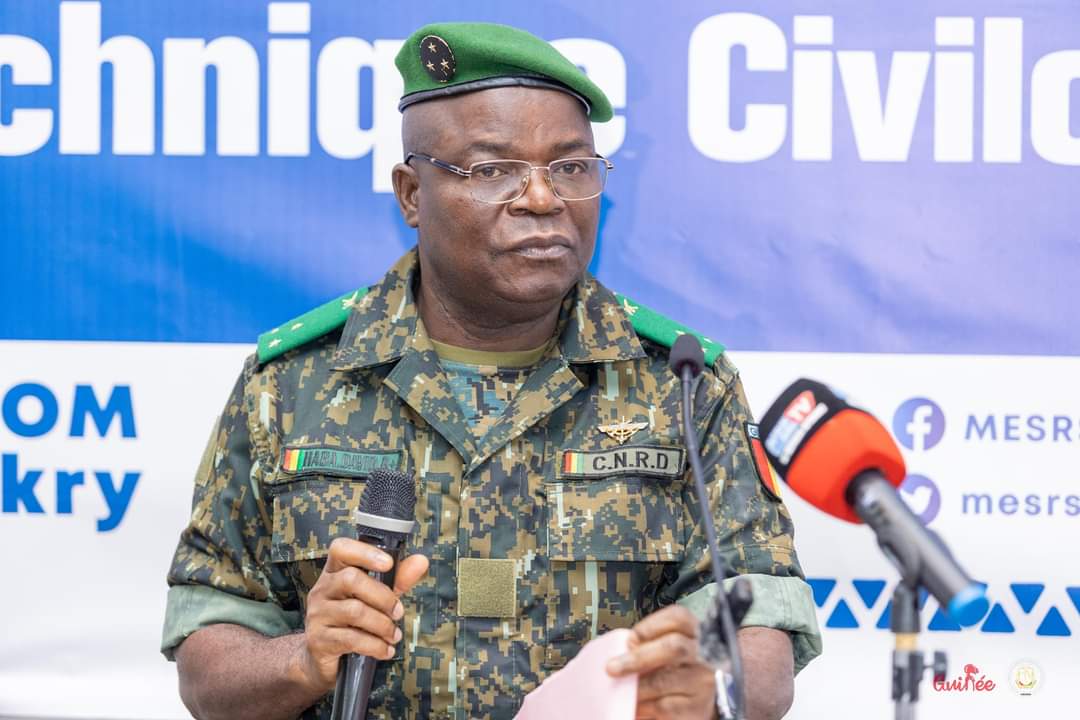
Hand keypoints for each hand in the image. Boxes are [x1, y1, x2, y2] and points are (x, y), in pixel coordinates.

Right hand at [296, 538, 428, 693]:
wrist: (322, 656)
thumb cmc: (352, 621)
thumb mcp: (376, 597)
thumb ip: (398, 579)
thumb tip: (421, 561)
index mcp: (334, 572)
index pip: (340, 549)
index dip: (365, 553)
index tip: (389, 563)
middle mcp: (322, 589)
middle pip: (351, 579)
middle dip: (383, 597)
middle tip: (398, 612)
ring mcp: (317, 614)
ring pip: (354, 611)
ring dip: (383, 625)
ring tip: (393, 634)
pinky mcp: (318, 640)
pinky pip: (352, 639)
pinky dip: (375, 645)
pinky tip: (385, 649)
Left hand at [606, 605, 715, 719]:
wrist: (699, 703)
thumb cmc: (675, 672)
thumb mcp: (665, 652)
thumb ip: (648, 645)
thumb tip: (620, 651)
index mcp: (692, 633)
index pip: (679, 618)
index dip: (652, 625)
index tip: (631, 639)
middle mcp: (702, 655)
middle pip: (673, 648)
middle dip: (638, 658)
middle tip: (612, 668)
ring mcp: (701, 682)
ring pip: (663, 681)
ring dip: (636, 686)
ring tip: (620, 690)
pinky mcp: (696, 708)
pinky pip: (663, 706)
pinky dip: (643, 706)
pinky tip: (636, 706)